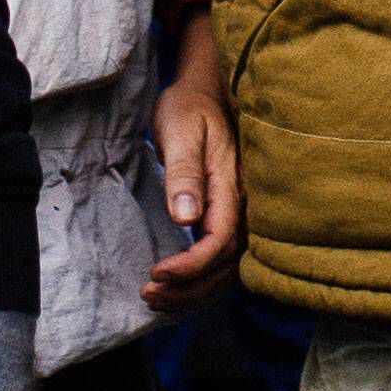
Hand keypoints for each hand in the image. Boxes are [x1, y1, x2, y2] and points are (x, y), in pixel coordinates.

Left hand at [140, 16, 242, 312]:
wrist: (203, 92)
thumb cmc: (189, 109)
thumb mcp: (182, 133)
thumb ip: (184, 174)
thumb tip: (185, 218)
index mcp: (233, 186)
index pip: (220, 241)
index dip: (191, 266)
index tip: (156, 273)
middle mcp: (242, 205)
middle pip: (227, 265)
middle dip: (189, 289)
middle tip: (148, 295)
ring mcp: (239, 212)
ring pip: (227, 269)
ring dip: (193, 292)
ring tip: (155, 299)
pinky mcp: (228, 216)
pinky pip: (222, 261)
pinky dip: (199, 282)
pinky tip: (174, 288)